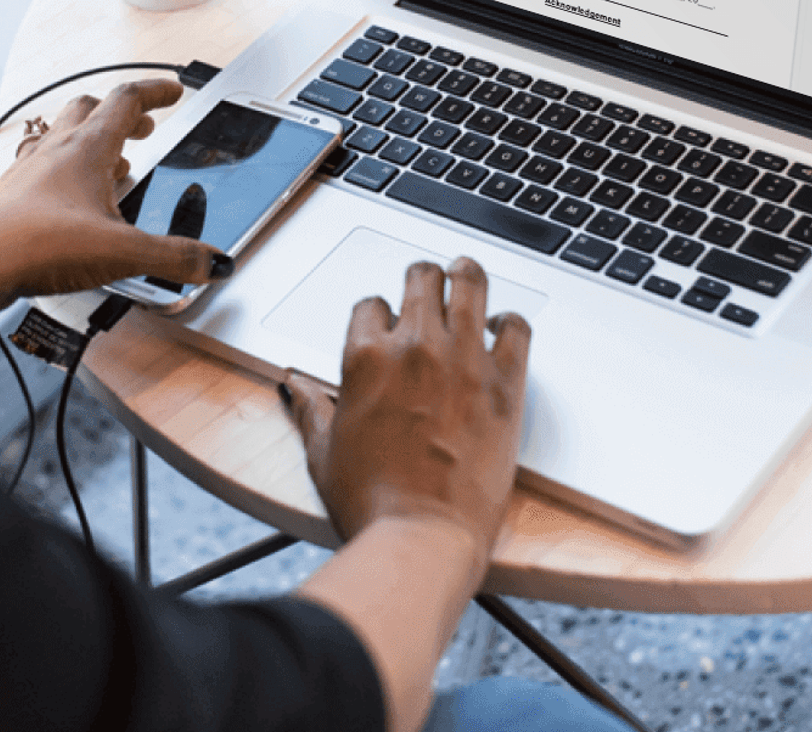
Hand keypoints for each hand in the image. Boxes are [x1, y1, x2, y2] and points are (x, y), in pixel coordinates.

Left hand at [0, 78, 227, 301]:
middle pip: (90, 109)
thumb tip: (212, 261)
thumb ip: (174, 257)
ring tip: (112, 165)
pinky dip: (63, 172)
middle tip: (142, 127)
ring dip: (90, 141)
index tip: (172, 90)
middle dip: (121, 114)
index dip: (155, 91)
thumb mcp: (123, 252)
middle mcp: (55, 150)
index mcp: (87, 148)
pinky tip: (71, 202)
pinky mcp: (12, 196)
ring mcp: (29, 170)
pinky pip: (41, 168)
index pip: (127, 100)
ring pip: (62, 135)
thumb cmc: (38, 245)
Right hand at [283, 258, 529, 563]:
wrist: (422, 535)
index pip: (372, 304)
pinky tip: (504, 328)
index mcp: (365, 357)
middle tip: (428, 287)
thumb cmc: (371, 501)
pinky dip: (511, 322)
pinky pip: (517, 328)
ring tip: (466, 276)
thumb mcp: (323, 452)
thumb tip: (295, 387)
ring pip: (470, 283)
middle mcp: (415, 347)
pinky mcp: (505, 384)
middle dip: (422, 280)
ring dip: (466, 276)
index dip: (379, 315)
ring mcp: (463, 360)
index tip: (387, 329)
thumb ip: (310, 409)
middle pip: (422, 278)